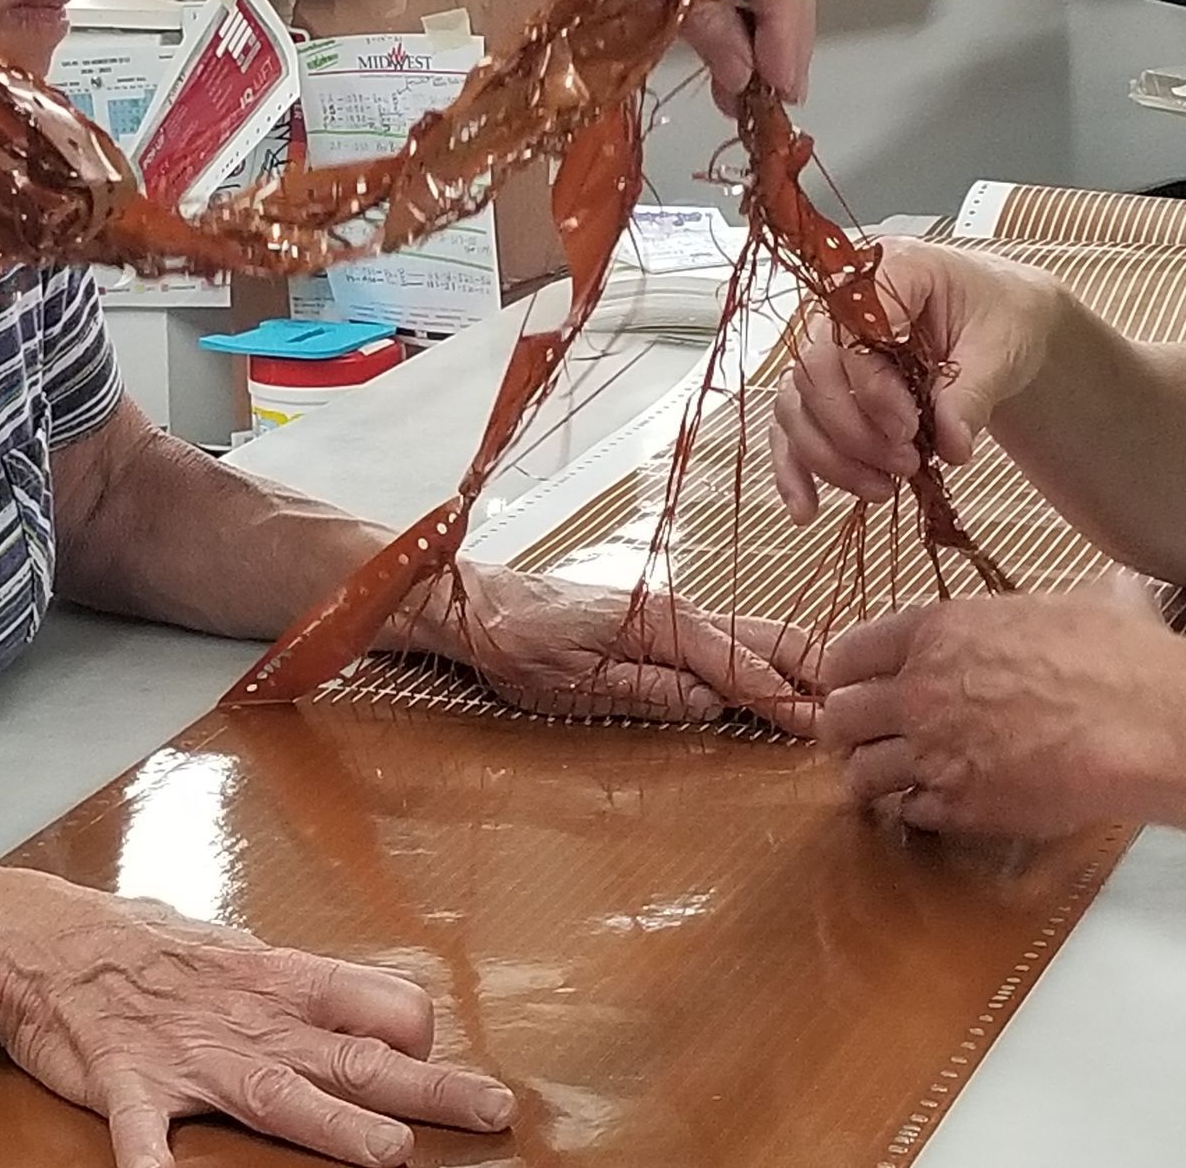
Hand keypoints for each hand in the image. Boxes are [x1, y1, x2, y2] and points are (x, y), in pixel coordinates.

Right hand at [0, 871, 515, 1167]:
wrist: (43, 936)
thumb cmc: (140, 946)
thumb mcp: (227, 954)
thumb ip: (289, 990)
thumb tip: (358, 1008)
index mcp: (273, 980)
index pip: (372, 1001)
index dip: (411, 1035)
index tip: (437, 1062)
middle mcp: (243, 1017)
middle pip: (348, 1055)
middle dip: (424, 1087)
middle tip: (493, 1110)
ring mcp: (187, 1053)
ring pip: (272, 1093)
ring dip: (330, 1127)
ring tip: (389, 1155)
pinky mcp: (126, 1083)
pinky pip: (143, 1135)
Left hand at [419, 561, 821, 736]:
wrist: (477, 608)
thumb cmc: (517, 643)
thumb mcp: (577, 682)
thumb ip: (649, 691)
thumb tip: (712, 705)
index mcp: (662, 623)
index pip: (741, 665)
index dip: (784, 700)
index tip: (823, 727)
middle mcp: (676, 611)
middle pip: (764, 638)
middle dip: (813, 671)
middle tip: (858, 708)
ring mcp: (671, 615)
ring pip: (752, 637)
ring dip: (795, 666)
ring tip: (838, 698)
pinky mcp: (660, 625)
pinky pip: (726, 643)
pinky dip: (763, 661)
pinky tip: (780, 684)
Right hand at [770, 238, 1065, 525]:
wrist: (1001, 320)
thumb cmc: (1002, 317)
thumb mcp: (1003, 348)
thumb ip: (973, 393)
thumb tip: (951, 447)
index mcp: (888, 271)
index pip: (849, 331)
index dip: (872, 387)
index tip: (911, 428)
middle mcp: (840, 304)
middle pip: (813, 372)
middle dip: (853, 431)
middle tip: (904, 464)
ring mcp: (824, 344)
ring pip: (796, 405)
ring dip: (830, 457)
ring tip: (882, 489)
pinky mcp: (821, 385)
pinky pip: (790, 426)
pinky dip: (794, 468)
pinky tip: (806, 508)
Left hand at [819, 583, 1185, 838]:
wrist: (1151, 725)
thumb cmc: (1120, 660)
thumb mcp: (1077, 604)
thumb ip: (1061, 604)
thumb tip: (1109, 587)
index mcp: (933, 632)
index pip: (845, 652)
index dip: (842, 674)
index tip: (848, 685)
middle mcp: (918, 690)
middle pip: (839, 715)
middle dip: (845, 729)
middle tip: (861, 738)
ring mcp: (934, 751)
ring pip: (861, 771)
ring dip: (869, 777)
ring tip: (884, 780)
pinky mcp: (961, 804)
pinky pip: (908, 812)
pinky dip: (913, 812)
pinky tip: (931, 806)